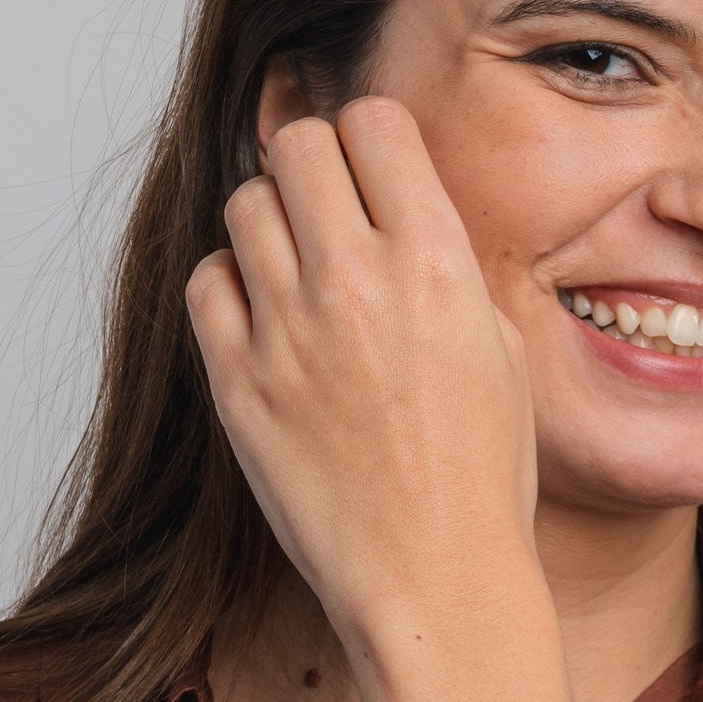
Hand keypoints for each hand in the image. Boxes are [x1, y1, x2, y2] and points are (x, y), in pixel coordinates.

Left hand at [185, 95, 541, 672]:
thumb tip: (394, 217)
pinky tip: (264, 317)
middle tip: (326, 202)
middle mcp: (356, 282)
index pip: (374, 124)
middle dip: (313, 161)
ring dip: (271, 220)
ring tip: (296, 266)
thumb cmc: (482, 475)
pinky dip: (231, 283)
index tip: (372, 164)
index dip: (372, 135)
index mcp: (436, 265)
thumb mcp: (497, 349)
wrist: (435, 577)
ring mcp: (287, 331)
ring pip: (244, 204)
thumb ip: (443, 266)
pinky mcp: (237, 382)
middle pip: (297, 145)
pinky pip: (206, 281)